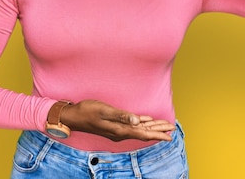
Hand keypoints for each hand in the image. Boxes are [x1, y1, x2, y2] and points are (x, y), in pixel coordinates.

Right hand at [59, 100, 175, 141]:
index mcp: (120, 130)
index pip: (143, 133)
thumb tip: (138, 121)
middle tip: (172, 128)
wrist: (73, 117)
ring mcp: (116, 130)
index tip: (170, 134)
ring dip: (152, 127)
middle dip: (158, 130)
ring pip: (139, 129)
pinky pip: (132, 126)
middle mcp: (120, 132)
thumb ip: (121, 115)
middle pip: (143, 132)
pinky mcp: (113, 125)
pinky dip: (141, 123)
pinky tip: (146, 121)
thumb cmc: (87, 111)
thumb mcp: (104, 110)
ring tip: (163, 126)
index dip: (157, 134)